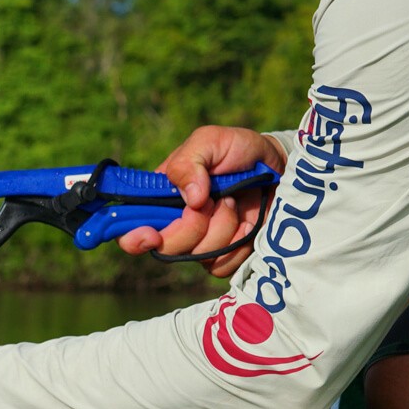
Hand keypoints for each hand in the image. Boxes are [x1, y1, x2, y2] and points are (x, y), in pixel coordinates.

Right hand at [118, 126, 289, 276]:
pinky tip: (248, 224)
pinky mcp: (227, 256)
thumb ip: (189, 162)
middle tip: (214, 200)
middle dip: (193, 225)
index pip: (130, 229)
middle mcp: (177, 224)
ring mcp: (202, 243)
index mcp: (162, 198)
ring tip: (235, 203)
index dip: (134, 238)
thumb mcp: (209, 141)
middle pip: (167, 247)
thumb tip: (190, 199)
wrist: (278, 166)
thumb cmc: (239, 149)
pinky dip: (239, 245)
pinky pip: (224, 267)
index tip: (151, 234)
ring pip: (199, 257)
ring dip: (223, 228)